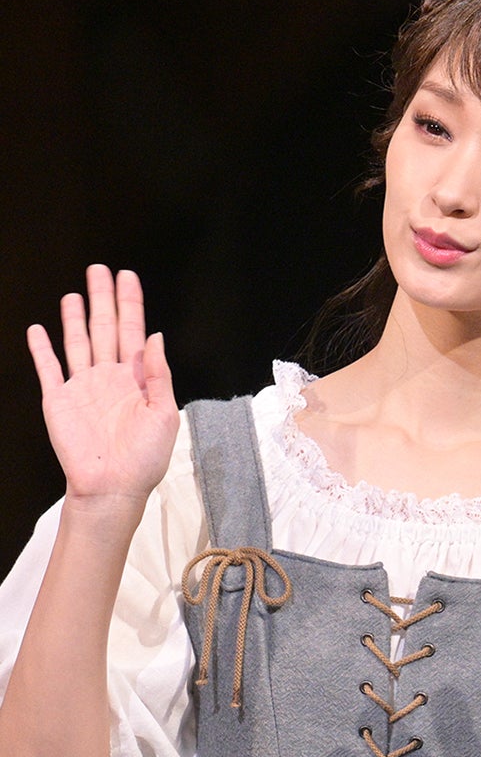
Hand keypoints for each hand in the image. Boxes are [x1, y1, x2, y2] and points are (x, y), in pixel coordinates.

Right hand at [26, 266, 178, 531]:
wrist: (114, 487)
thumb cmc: (146, 457)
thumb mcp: (165, 413)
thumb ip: (159, 374)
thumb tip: (156, 336)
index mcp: (137, 378)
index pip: (134, 330)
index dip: (131, 303)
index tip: (128, 276)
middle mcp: (109, 377)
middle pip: (104, 327)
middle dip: (102, 298)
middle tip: (99, 269)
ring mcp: (83, 387)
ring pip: (77, 342)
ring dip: (74, 317)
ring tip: (75, 293)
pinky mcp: (59, 400)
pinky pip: (49, 368)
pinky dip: (43, 349)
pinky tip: (39, 330)